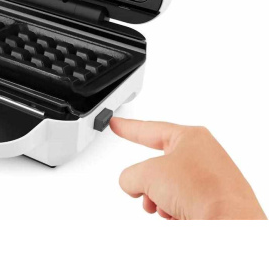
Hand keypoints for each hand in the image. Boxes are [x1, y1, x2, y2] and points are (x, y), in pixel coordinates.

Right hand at [110, 117, 265, 219]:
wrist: (231, 224)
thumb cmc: (203, 191)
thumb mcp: (148, 175)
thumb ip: (129, 175)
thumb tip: (131, 184)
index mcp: (190, 137)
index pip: (149, 129)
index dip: (128, 127)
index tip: (117, 123)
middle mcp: (202, 155)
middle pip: (158, 165)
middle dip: (147, 181)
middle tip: (142, 188)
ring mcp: (209, 178)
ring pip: (167, 186)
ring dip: (158, 198)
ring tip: (162, 205)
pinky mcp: (213, 200)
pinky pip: (180, 201)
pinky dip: (173, 209)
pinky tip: (176, 215)